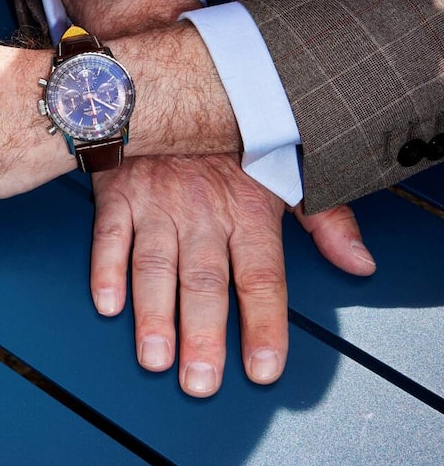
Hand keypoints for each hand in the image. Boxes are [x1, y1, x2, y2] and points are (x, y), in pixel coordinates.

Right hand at [89, 153, 373, 397]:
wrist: (173, 85)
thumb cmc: (229, 132)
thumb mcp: (289, 167)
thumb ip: (324, 219)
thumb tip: (359, 263)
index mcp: (248, 209)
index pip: (261, 277)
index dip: (264, 324)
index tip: (263, 369)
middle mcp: (202, 210)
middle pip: (205, 280)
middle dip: (203, 334)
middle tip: (200, 380)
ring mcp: (157, 202)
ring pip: (156, 264)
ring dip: (153, 313)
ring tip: (154, 357)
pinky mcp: (118, 191)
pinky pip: (109, 234)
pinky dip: (105, 268)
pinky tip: (107, 303)